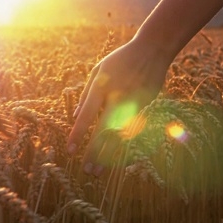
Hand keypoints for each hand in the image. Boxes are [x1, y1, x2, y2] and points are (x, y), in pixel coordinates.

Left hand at [67, 38, 171, 175]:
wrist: (153, 50)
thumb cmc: (120, 60)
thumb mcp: (98, 70)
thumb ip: (85, 94)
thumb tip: (75, 117)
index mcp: (102, 86)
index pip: (87, 115)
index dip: (78, 134)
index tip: (70, 150)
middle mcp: (118, 97)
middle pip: (104, 130)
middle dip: (94, 152)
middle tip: (86, 170)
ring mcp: (134, 103)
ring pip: (120, 135)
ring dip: (108, 155)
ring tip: (98, 171)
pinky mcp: (146, 107)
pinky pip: (132, 131)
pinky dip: (122, 146)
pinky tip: (115, 158)